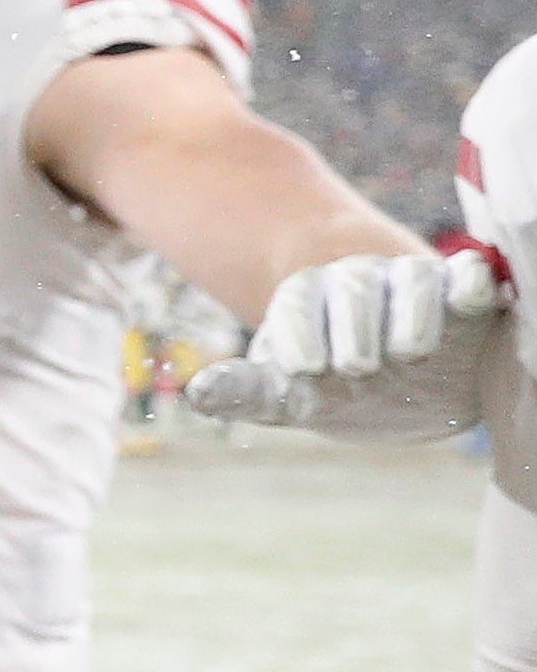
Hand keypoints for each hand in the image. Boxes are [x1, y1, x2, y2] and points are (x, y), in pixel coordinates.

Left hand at [187, 246, 510, 439]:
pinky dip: (473, 282)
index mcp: (308, 299)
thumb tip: (198, 394)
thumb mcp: (289, 395)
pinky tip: (473, 298)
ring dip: (412, 308)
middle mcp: (361, 282)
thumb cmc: (333, 388)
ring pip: (413, 277)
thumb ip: (247, 392)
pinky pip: (471, 276)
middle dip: (352, 322)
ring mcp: (415, 283)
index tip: (303, 369)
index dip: (298, 331)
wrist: (404, 389)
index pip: (296, 302)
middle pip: (352, 285)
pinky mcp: (467, 295)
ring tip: (408, 352)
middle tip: (354, 367)